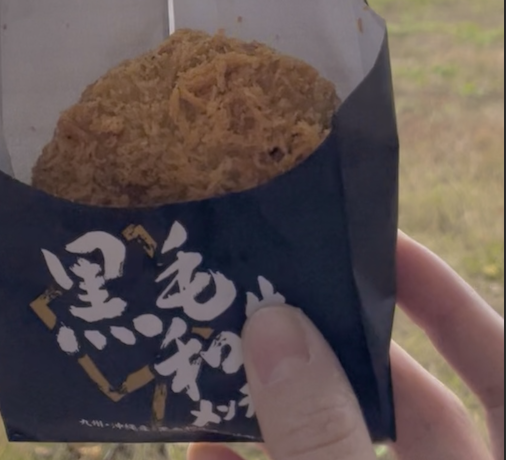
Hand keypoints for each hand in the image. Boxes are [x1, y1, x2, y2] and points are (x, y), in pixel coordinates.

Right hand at [189, 232, 503, 459]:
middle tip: (274, 294)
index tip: (382, 245)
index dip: (446, 298)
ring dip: (280, 409)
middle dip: (335, 346)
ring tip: (223, 356)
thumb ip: (325, 437)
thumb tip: (276, 327)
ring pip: (341, 449)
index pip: (495, 362)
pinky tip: (206, 449)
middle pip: (409, 401)